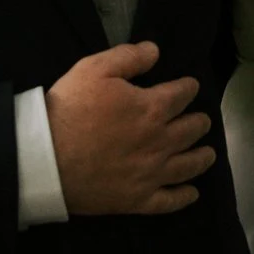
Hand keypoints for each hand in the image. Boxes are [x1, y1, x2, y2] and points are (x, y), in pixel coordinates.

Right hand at [45, 41, 213, 216]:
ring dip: (202, 157)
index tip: (191, 87)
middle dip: (199, 121)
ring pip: (188, 166)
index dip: (189, 88)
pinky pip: (169, 202)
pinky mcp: (137, 200)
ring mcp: (150, 174)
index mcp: (151, 109)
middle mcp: (159, 142)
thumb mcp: (94, 68)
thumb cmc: (70, 109)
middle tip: (201, 120)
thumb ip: (128, 57)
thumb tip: (155, 51)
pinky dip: (184, 197)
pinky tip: (192, 193)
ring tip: (208, 153)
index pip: (181, 95)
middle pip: (191, 130)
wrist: (45, 158)